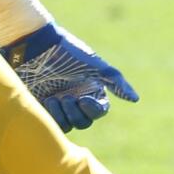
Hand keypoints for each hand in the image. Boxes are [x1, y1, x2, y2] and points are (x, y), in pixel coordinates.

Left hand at [0, 23, 138, 131]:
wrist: (37, 48)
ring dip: (63, 115)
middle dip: (77, 113)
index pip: (100, 111)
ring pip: (68, 125)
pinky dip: (52, 116)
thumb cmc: (67, 54)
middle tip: (67, 97)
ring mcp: (60, 105)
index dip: (94, 109)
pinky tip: (47, 100)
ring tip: (54, 98)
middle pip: (84, 121)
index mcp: (91, 88)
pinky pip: (52, 124)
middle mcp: (77, 98)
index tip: (84, 99)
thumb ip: (116, 82)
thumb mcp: (95, 66)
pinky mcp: (43, 108)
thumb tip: (136, 100)